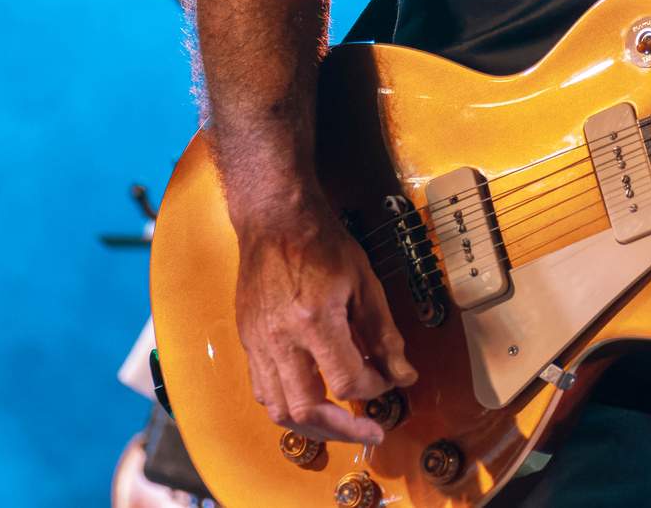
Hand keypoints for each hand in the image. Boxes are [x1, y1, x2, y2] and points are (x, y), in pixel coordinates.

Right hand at [232, 202, 414, 444]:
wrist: (274, 219)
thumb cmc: (322, 243)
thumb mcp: (365, 282)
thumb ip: (384, 334)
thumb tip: (403, 374)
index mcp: (314, 321)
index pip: (347, 380)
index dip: (374, 389)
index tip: (389, 381)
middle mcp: (280, 339)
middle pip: (306, 409)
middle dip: (342, 430)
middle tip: (368, 432)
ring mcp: (257, 343)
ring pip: (278, 409)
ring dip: (312, 427)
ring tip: (340, 427)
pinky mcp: (247, 341)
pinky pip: (262, 390)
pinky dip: (288, 406)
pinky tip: (311, 401)